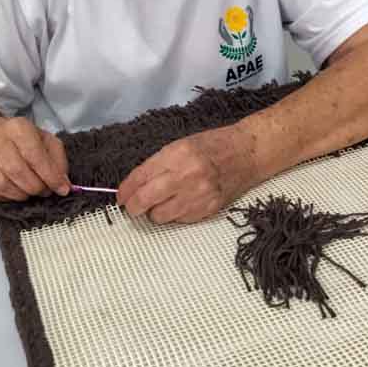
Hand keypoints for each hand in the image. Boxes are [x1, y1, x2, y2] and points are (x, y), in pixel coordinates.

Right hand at [0, 115, 69, 201]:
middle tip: (45, 191)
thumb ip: (57, 159)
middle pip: (18, 171)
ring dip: (22, 194)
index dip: (50, 176)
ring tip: (31, 191)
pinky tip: (16, 191)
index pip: (34, 155)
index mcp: (17, 128)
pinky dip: (9, 197)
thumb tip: (63, 184)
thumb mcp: (44, 139)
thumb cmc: (19, 138)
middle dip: (36, 187)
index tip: (61, 189)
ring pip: (3, 185)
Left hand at [116, 124, 256, 223]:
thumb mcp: (181, 146)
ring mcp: (198, 195)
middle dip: (133, 206)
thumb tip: (133, 186)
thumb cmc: (213, 146)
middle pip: (145, 201)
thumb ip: (158, 165)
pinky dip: (175, 215)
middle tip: (132, 206)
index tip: (120, 197)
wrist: (247, 153)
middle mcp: (186, 176)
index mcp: (177, 155)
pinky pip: (179, 220)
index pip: (140, 178)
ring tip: (162, 202)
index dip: (125, 190)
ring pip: (159, 216)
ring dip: (155, 212)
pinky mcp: (208, 209)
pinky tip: (181, 203)